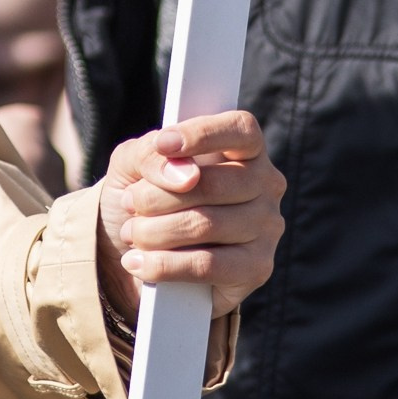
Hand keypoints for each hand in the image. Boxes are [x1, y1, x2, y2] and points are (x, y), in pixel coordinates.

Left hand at [97, 109, 280, 316]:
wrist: (134, 251)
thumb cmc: (143, 196)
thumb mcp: (132, 163)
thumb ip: (149, 154)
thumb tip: (185, 176)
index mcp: (243, 148)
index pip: (240, 129)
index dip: (203, 134)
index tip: (164, 144)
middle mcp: (265, 185)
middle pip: (213, 184)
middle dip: (157, 196)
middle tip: (131, 204)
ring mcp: (266, 228)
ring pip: (205, 225)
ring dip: (153, 232)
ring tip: (131, 233)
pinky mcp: (256, 268)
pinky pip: (207, 266)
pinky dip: (163, 265)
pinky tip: (138, 262)